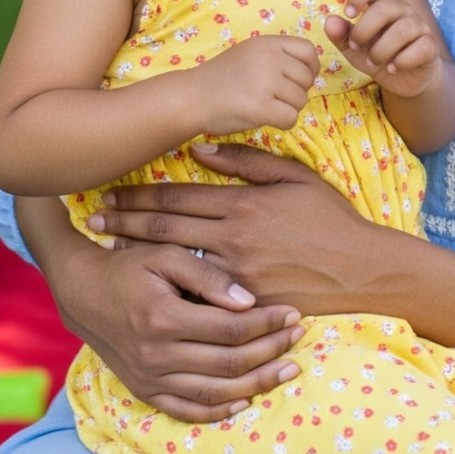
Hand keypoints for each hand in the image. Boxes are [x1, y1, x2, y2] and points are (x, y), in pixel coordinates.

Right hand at [48, 230, 305, 420]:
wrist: (83, 291)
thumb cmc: (129, 264)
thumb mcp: (164, 253)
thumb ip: (206, 276)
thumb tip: (247, 299)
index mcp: (163, 317)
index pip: (230, 328)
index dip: (266, 322)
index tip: (292, 312)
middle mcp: (156, 354)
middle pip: (227, 364)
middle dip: (270, 351)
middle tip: (298, 337)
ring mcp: (150, 377)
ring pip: (213, 392)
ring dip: (255, 384)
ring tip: (286, 369)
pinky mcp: (144, 390)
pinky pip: (186, 410)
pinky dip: (218, 410)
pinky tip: (245, 400)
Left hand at [90, 145, 381, 315]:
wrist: (361, 271)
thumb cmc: (330, 219)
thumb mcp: (294, 178)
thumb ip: (248, 161)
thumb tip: (203, 149)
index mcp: (243, 204)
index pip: (179, 196)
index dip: (140, 193)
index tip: (111, 189)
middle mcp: (233, 239)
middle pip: (166, 228)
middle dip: (126, 220)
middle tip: (94, 215)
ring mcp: (236, 276)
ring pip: (173, 262)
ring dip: (138, 253)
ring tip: (109, 247)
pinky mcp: (244, 304)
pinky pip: (197, 294)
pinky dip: (167, 285)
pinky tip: (146, 283)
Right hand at [194, 34, 318, 134]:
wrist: (191, 97)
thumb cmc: (220, 77)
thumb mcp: (250, 52)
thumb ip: (276, 55)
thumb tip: (308, 69)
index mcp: (268, 42)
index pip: (308, 50)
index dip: (310, 68)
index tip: (298, 80)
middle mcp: (270, 58)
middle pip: (306, 79)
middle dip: (296, 92)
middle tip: (275, 98)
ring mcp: (266, 82)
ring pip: (301, 101)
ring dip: (288, 108)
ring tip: (266, 107)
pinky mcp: (261, 107)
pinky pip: (291, 119)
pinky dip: (282, 123)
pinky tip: (266, 119)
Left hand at [325, 0, 444, 98]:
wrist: (404, 80)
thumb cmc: (378, 57)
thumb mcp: (354, 49)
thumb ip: (341, 35)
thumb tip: (329, 22)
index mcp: (380, 5)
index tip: (349, 13)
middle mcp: (401, 10)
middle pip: (385, 7)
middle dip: (364, 30)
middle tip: (356, 47)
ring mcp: (418, 26)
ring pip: (402, 30)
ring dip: (381, 50)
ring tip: (373, 62)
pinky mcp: (430, 46)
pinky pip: (421, 47)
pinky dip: (403, 60)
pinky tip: (393, 68)